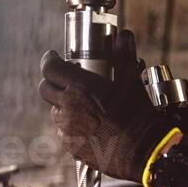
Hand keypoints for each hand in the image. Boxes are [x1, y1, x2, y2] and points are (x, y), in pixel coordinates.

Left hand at [39, 29, 177, 182]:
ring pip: (55, 111)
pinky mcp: (71, 146)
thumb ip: (124, 55)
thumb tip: (124, 35)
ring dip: (63, 105)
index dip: (49, 60)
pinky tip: (88, 126)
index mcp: (79, 86)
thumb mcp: (131, 80)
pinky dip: (71, 126)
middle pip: (45, 89)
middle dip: (53, 82)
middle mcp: (68, 106)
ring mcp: (67, 128)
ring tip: (81, 105)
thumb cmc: (137, 115)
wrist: (142, 151)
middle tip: (65, 80)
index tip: (53, 57)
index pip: (49, 68)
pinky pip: (64, 132)